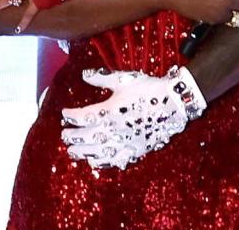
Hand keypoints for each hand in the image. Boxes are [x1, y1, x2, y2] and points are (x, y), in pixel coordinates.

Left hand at [61, 66, 206, 169]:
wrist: (173, 103)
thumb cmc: (148, 89)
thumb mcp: (124, 80)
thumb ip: (101, 79)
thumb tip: (85, 75)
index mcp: (108, 111)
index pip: (81, 117)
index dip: (70, 116)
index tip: (65, 114)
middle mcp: (113, 130)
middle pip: (85, 137)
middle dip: (72, 136)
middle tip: (64, 135)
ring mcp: (123, 142)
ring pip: (96, 152)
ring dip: (82, 152)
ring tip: (72, 151)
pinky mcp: (134, 150)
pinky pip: (113, 161)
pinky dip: (101, 162)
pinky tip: (94, 162)